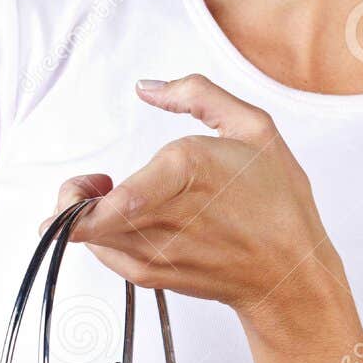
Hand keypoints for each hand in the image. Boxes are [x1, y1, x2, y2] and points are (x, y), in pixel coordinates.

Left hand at [39, 74, 342, 329]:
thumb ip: (197, 94)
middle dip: (73, 197)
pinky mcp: (152, 275)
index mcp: (188, 171)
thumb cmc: (277, 202)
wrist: (289, 272)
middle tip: (92, 185)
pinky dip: (102, 237)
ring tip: (113, 201)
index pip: (116, 201)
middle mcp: (166, 216)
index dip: (81, 193)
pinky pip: (103, 255)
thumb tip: (147, 87)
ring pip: (88, 238)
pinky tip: (131, 223)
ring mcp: (157, 251)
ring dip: (85, 216)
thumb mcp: (254, 127)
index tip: (98, 178)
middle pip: (84, 221)